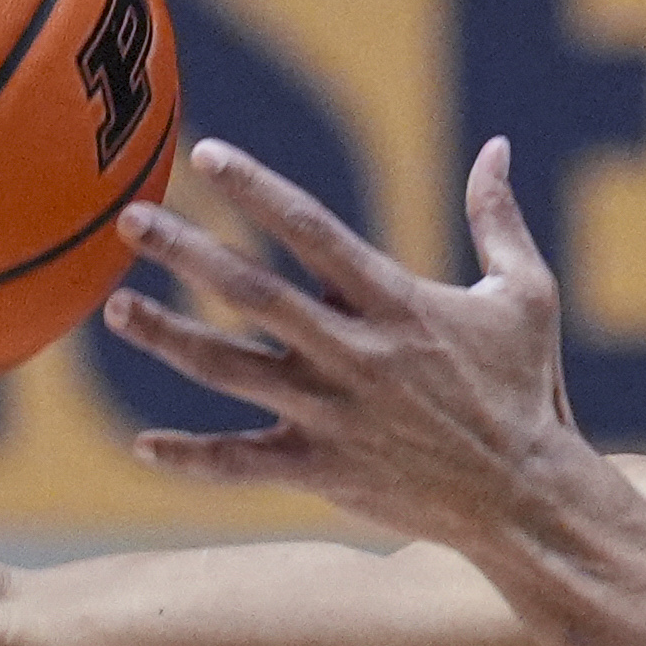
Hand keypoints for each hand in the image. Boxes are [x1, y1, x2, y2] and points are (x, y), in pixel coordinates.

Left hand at [105, 135, 599, 547]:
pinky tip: (143, 446)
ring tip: (114, 309)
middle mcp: (354, 353)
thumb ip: (498, 220)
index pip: (313, 232)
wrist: (531, 498)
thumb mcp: (527, 296)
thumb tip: (497, 147)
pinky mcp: (325, 470)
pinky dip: (192, 458)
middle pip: (253, 293)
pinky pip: (243, 463)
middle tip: (130, 219)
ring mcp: (333, 414)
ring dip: (168, 338)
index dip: (257, 190)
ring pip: (230, 371)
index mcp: (397, 304)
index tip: (206, 155)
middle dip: (187, 252)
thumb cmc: (529, 392)